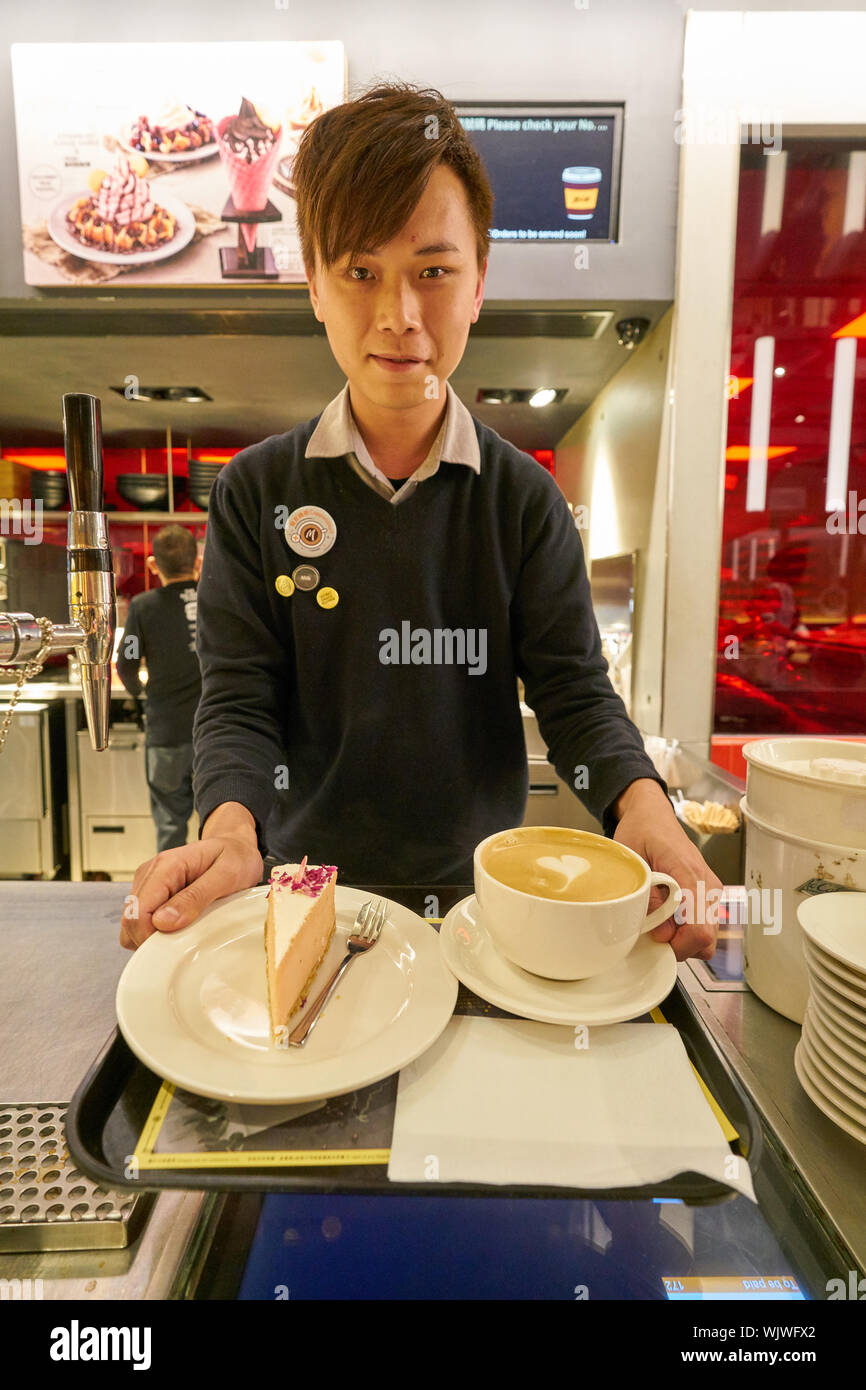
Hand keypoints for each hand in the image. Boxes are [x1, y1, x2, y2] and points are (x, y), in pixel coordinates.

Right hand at [119, 836, 262, 949]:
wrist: (236, 847)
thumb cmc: (235, 858)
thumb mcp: (226, 876)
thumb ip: (195, 897)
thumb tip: (162, 922)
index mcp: (166, 866)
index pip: (138, 912)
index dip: (151, 937)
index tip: (176, 947)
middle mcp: (150, 874)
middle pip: (130, 921)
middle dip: (151, 940)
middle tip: (184, 943)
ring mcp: (148, 884)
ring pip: (132, 924)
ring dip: (153, 937)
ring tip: (185, 932)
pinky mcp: (152, 894)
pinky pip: (142, 922)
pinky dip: (155, 932)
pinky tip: (180, 927)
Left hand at [612, 779, 720, 961]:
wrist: (652, 815)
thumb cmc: (641, 832)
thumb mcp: (634, 862)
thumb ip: (649, 899)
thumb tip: (662, 934)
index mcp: (689, 875)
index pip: (700, 929)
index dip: (678, 945)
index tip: (656, 938)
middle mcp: (707, 885)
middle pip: (707, 940)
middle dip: (680, 946)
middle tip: (654, 931)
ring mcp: (711, 891)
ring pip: (707, 937)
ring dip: (683, 939)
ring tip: (658, 920)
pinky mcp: (708, 894)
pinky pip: (703, 925)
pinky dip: (686, 930)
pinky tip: (666, 916)